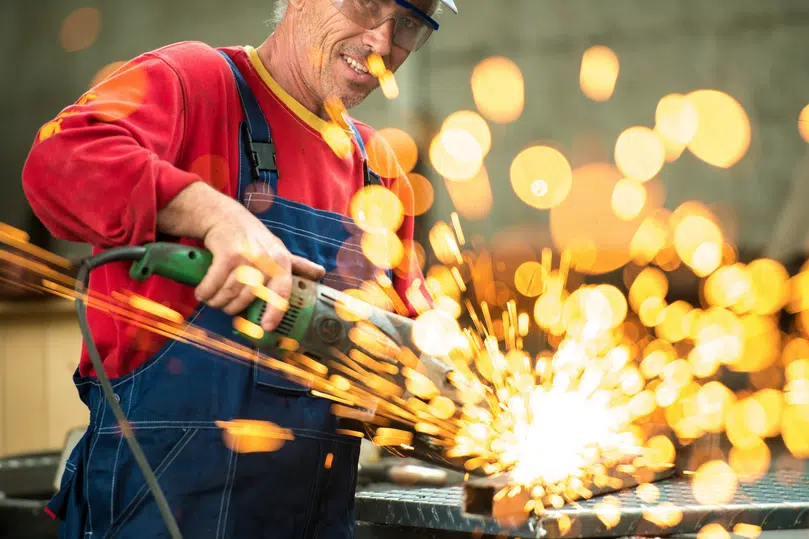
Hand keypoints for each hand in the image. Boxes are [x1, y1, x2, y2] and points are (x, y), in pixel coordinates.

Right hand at [195, 203, 324, 331]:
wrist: (225, 216)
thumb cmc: (253, 238)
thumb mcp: (278, 249)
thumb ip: (298, 264)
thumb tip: (321, 273)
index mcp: (282, 262)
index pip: (282, 292)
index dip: (275, 312)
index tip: (266, 327)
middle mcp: (266, 259)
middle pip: (249, 297)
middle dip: (233, 307)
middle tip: (226, 308)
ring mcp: (247, 256)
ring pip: (230, 292)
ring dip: (218, 301)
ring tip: (213, 300)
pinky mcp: (226, 254)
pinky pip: (214, 283)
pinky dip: (206, 292)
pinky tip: (203, 293)